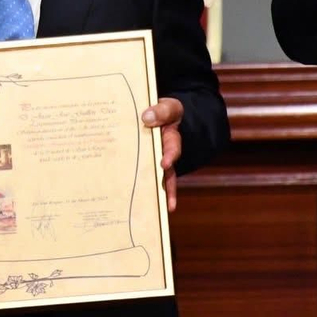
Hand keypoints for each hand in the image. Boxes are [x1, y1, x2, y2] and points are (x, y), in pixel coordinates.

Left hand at [140, 97, 184, 211]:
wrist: (163, 115)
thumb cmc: (165, 111)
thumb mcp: (168, 107)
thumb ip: (160, 111)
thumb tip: (146, 118)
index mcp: (171, 137)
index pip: (172, 147)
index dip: (170, 155)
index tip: (165, 164)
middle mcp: (166, 153)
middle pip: (167, 170)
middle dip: (166, 182)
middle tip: (163, 197)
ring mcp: (157, 160)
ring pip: (159, 178)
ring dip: (159, 191)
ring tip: (162, 209)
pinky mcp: (148, 164)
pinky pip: (147, 176)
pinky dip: (147, 188)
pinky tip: (143, 203)